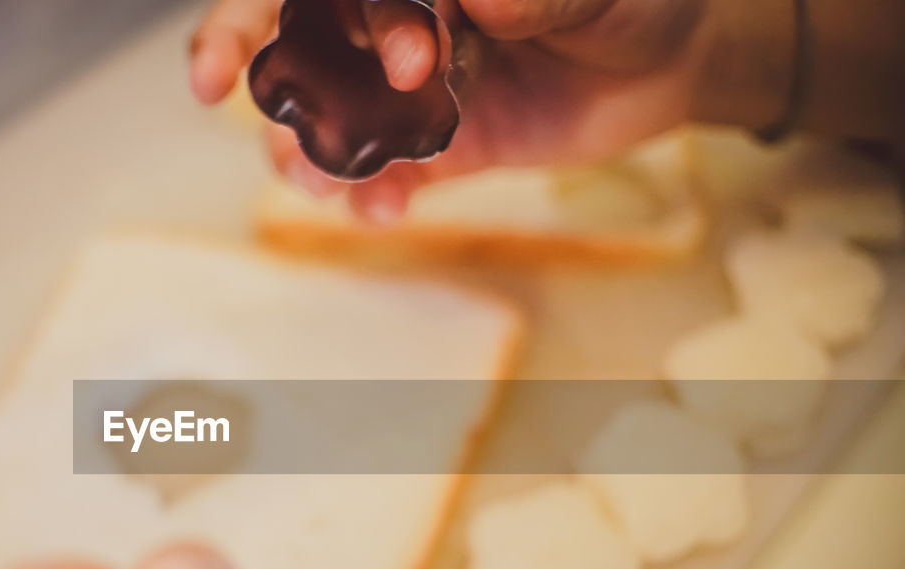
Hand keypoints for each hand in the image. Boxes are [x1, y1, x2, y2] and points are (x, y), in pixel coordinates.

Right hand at [190, 0, 719, 220]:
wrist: (670, 61)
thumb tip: (478, 0)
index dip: (259, 16)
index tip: (236, 59)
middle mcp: (396, 24)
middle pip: (299, 46)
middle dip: (266, 76)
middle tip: (244, 106)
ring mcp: (409, 91)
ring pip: (328, 119)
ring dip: (307, 152)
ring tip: (315, 179)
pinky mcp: (436, 150)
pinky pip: (386, 177)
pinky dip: (372, 196)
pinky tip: (380, 210)